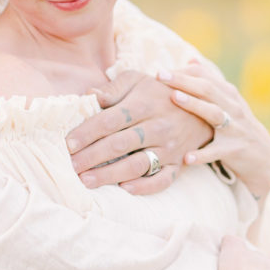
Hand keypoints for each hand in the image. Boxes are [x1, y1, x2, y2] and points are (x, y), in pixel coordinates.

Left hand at [66, 70, 211, 194]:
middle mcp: (157, 127)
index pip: (110, 120)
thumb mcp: (137, 80)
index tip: (68, 143)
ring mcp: (169, 148)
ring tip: (87, 181)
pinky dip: (145, 187)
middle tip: (70, 166)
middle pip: (119, 144)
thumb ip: (113, 88)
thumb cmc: (158, 92)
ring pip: (137, 164)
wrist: (200, 105)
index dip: (87, 132)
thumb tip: (90, 95)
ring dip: (110, 175)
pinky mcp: (178, 164)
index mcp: (143, 105)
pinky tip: (125, 189)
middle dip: (92, 157)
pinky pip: (163, 180)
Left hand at [157, 60, 269, 201]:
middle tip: (160, 75)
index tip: (160, 71)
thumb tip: (191, 59)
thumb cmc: (236, 125)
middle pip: (207, 88)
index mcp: (227, 94)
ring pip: (213, 113)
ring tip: (174, 98)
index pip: (204, 75)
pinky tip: (187, 157)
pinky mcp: (235, 149)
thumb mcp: (227, 102)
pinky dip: (202, 154)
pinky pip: (217, 151)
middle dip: (182, 80)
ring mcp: (235, 128)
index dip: (182, 71)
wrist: (263, 156)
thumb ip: (210, 82)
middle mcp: (232, 107)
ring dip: (194, 104)